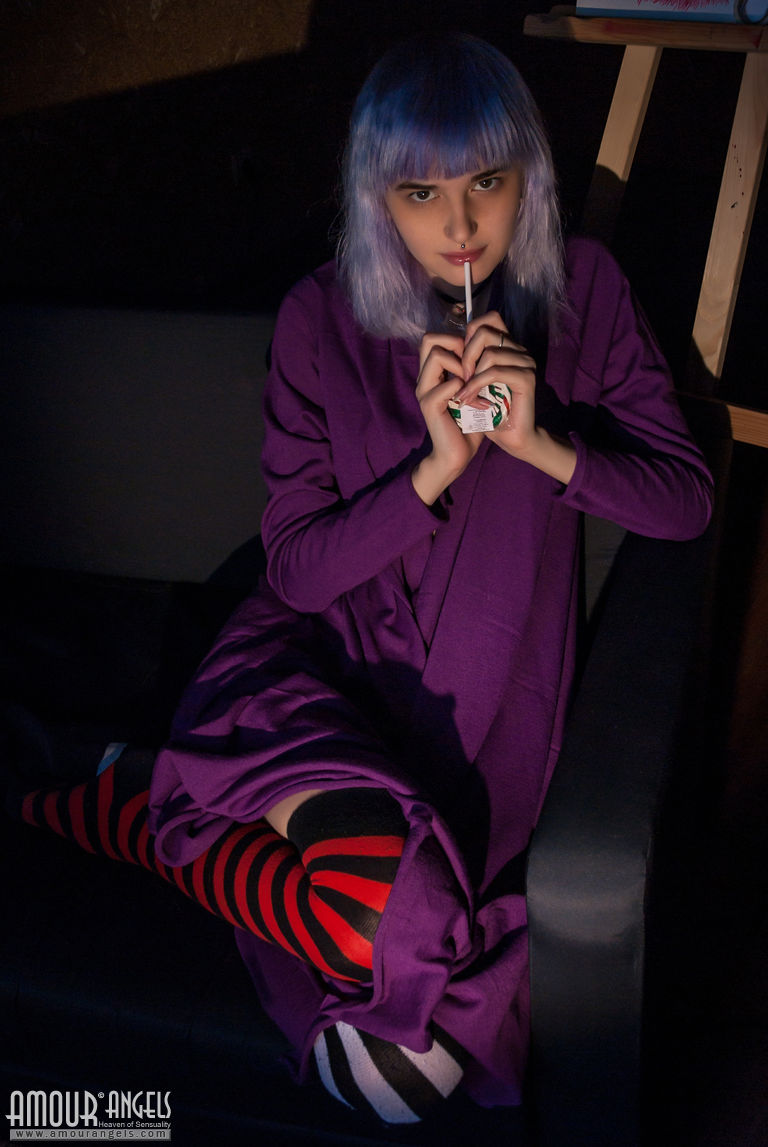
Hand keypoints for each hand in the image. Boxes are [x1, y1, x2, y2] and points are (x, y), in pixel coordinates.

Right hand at [411, 331, 483, 504]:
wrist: (457, 455)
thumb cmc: (468, 424)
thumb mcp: (472, 391)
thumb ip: (472, 371)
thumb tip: (487, 347)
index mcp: (431, 374)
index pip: (433, 338)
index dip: (455, 339)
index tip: (474, 357)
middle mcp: (423, 379)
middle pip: (429, 340)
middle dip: (457, 346)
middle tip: (473, 366)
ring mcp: (424, 392)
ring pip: (436, 356)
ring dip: (460, 365)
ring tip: (473, 382)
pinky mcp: (430, 406)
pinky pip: (447, 383)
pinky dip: (465, 388)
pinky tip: (477, 402)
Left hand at [454, 312, 576, 484]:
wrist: (511, 438)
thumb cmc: (490, 411)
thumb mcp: (475, 381)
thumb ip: (470, 360)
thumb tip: (453, 341)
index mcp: (508, 346)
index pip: (489, 318)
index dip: (468, 333)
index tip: (459, 360)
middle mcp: (520, 350)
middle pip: (485, 331)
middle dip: (466, 354)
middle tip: (460, 377)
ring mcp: (526, 363)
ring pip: (490, 353)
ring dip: (470, 375)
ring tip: (463, 393)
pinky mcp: (527, 378)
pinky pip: (495, 372)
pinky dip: (476, 385)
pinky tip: (468, 398)